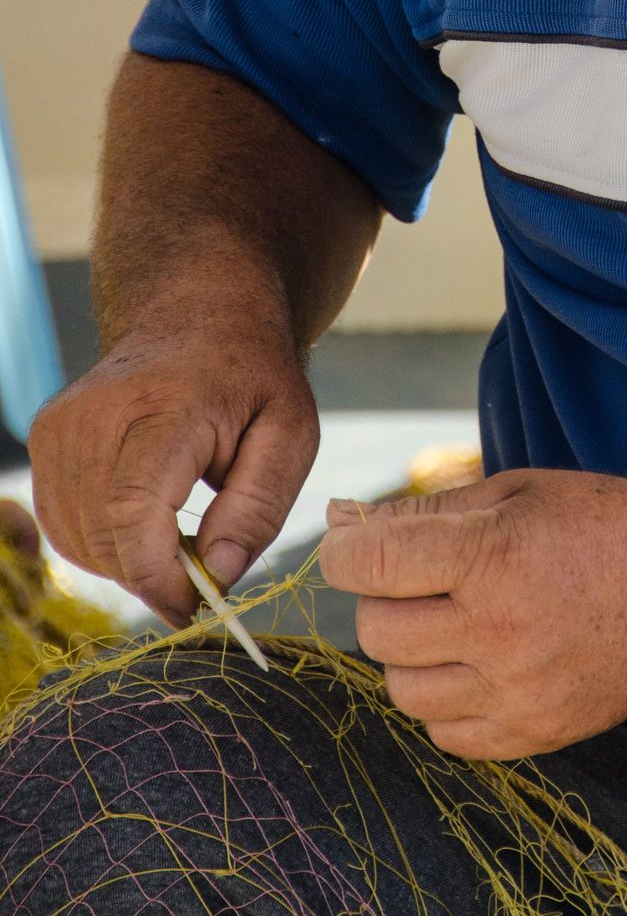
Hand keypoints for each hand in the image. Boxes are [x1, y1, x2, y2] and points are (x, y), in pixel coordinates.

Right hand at [28, 330, 318, 623]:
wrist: (199, 309)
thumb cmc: (253, 374)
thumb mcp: (291, 433)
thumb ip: (259, 507)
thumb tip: (220, 573)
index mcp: (166, 405)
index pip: (132, 510)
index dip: (158, 576)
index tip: (196, 606)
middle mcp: (98, 412)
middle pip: (103, 534)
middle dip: (152, 576)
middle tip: (202, 576)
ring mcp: (62, 423)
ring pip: (76, 537)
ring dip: (128, 561)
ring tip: (181, 536)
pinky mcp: (46, 435)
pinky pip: (63, 521)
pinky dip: (103, 541)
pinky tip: (148, 522)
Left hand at [319, 468, 626, 759]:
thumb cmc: (608, 525)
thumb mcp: (519, 491)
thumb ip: (426, 510)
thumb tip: (342, 521)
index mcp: (494, 557)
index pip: (368, 565)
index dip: (344, 551)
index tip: (354, 544)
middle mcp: (501, 632)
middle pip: (376, 630)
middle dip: (384, 597)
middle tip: (425, 576)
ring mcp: (518, 694)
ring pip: (402, 689)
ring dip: (412, 652)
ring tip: (455, 621)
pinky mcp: (534, 736)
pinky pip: (444, 734)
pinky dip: (446, 700)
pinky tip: (480, 662)